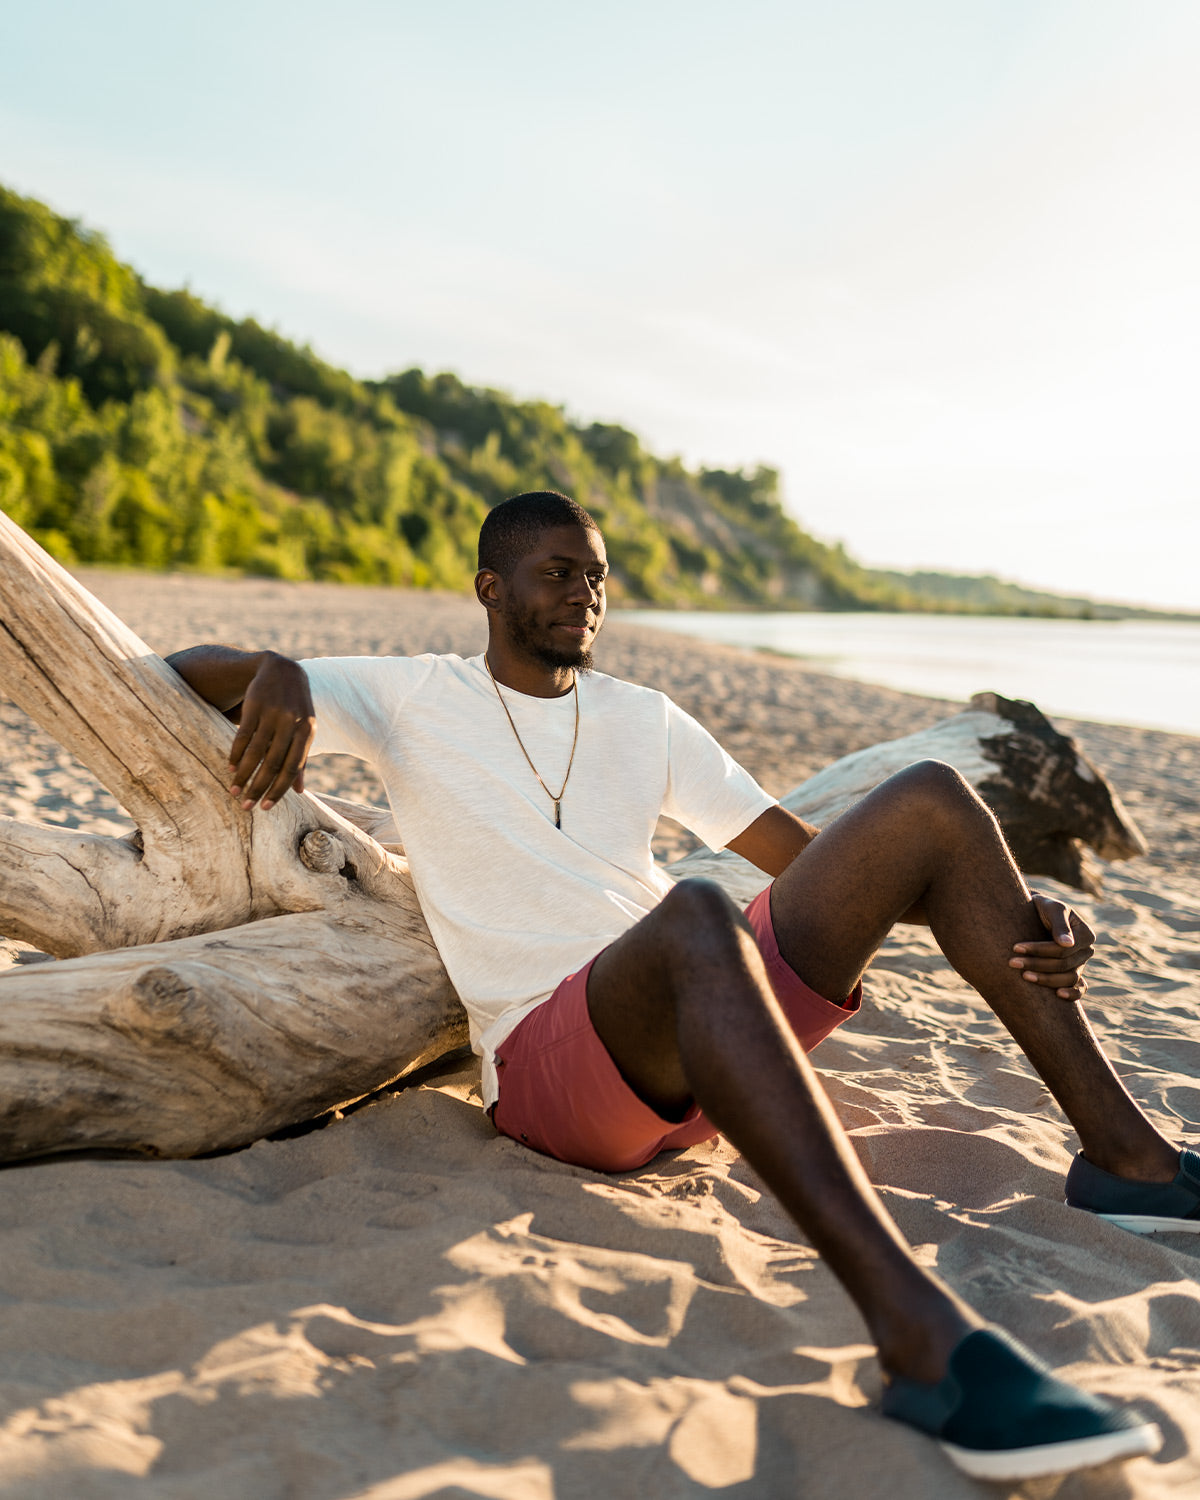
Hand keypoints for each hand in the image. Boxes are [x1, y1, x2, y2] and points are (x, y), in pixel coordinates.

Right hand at [228, 654, 314, 810]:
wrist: (281, 670)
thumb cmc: (295, 707)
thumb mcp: (304, 730)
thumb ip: (301, 759)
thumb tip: (300, 792)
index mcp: (307, 732)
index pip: (292, 768)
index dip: (278, 790)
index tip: (265, 807)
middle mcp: (292, 724)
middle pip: (273, 763)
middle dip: (258, 787)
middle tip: (245, 805)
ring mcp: (273, 714)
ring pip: (256, 752)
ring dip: (244, 775)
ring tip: (234, 790)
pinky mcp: (254, 706)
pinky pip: (243, 736)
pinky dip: (236, 754)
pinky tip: (231, 768)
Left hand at [1010, 893, 1094, 1001]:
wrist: (1035, 914)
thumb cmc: (1043, 907)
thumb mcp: (1051, 908)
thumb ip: (1060, 923)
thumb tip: (1068, 944)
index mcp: (1085, 934)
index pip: (1063, 948)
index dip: (1040, 950)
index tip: (1015, 947)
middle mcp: (1086, 951)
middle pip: (1064, 965)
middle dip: (1037, 964)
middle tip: (1012, 962)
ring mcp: (1081, 964)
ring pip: (1068, 978)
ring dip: (1046, 980)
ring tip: (1023, 976)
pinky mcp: (1073, 974)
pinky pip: (1079, 989)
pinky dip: (1072, 994)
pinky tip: (1057, 995)